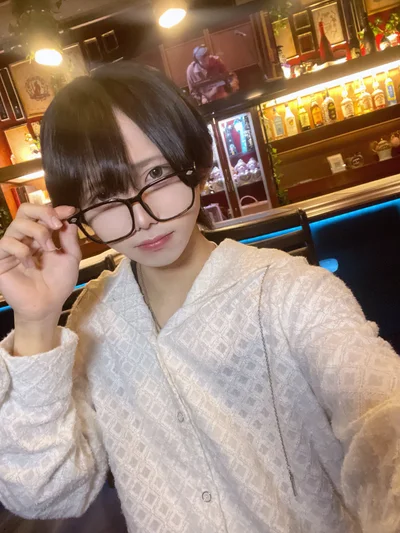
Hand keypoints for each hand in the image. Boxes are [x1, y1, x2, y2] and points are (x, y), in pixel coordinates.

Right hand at [0, 204, 80, 322]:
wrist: (48, 304)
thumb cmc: (59, 283)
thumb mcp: (71, 259)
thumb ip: (70, 239)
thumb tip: (70, 221)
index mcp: (41, 235)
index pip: (42, 214)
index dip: (55, 209)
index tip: (70, 211)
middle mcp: (25, 237)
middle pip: (25, 209)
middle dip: (44, 212)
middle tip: (56, 225)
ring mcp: (12, 247)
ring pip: (18, 223)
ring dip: (38, 232)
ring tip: (48, 248)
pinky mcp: (1, 258)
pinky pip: (6, 243)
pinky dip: (22, 250)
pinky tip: (30, 263)